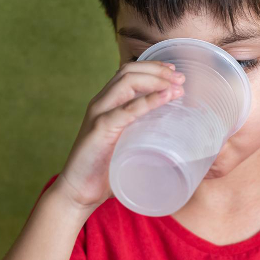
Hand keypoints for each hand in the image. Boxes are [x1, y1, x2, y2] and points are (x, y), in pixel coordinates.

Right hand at [55, 59, 185, 211]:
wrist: (78, 192)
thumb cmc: (105, 171)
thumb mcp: (127, 144)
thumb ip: (143, 135)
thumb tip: (175, 136)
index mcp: (106, 104)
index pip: (128, 72)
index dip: (152, 67)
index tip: (174, 73)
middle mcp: (100, 103)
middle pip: (129, 71)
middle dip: (158, 70)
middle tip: (181, 78)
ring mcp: (99, 114)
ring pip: (127, 82)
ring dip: (156, 80)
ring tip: (177, 86)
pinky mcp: (100, 130)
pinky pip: (126, 110)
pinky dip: (148, 101)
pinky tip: (165, 98)